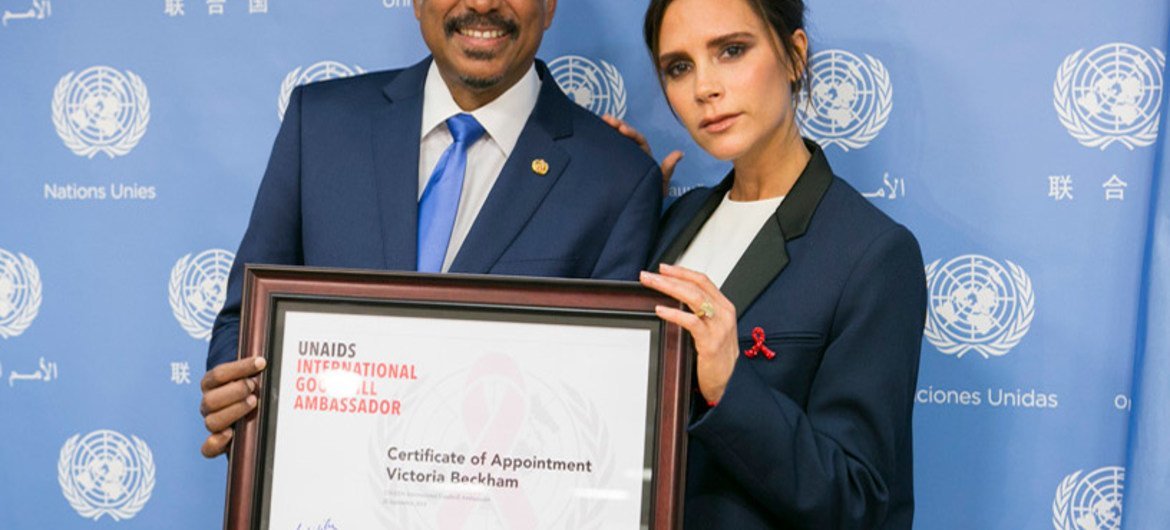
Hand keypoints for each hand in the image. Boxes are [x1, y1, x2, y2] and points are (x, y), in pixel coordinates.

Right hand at [199, 357, 265, 457]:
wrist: (248, 410)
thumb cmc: (250, 390)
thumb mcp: (250, 376)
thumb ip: (252, 369)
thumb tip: (264, 361)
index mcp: (211, 384)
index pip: (219, 374)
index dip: (240, 368)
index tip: (260, 363)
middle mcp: (208, 404)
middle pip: (210, 400)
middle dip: (235, 391)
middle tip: (253, 387)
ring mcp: (211, 423)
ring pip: (212, 422)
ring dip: (234, 411)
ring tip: (253, 402)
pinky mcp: (217, 443)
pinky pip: (208, 448)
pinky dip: (216, 442)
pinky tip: (230, 434)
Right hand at [601, 114, 682, 193]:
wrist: (638, 209)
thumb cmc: (651, 195)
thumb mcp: (660, 182)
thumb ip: (667, 168)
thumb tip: (679, 153)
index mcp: (644, 156)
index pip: (638, 140)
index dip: (630, 132)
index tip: (621, 129)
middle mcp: (634, 154)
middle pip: (625, 136)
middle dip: (617, 126)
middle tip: (606, 119)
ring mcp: (623, 159)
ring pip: (616, 141)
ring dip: (609, 130)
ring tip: (600, 121)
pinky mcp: (613, 166)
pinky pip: (608, 151)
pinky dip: (603, 141)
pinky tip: (594, 132)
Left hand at [640, 264, 737, 403]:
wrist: (724, 384)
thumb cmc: (716, 357)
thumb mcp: (713, 329)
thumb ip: (701, 313)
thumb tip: (676, 297)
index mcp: (724, 308)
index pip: (703, 281)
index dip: (682, 272)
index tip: (664, 269)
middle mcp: (724, 314)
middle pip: (696, 286)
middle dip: (670, 278)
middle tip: (649, 276)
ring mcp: (719, 328)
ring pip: (693, 298)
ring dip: (669, 288)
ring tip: (652, 285)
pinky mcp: (711, 343)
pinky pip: (691, 322)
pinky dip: (674, 313)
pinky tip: (661, 310)